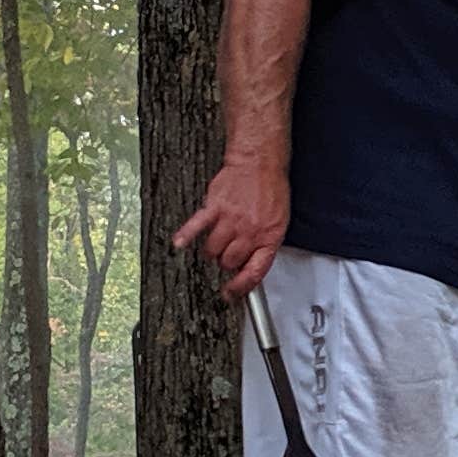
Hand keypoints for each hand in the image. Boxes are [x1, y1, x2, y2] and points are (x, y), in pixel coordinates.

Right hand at [172, 158, 287, 296]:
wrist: (259, 163)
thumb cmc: (270, 190)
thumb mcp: (279, 222)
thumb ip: (265, 244)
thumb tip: (251, 264)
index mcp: (268, 237)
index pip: (255, 272)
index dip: (242, 287)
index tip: (231, 294)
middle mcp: (249, 232)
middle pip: (229, 263)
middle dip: (226, 263)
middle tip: (225, 257)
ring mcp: (231, 220)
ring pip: (213, 250)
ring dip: (212, 252)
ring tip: (214, 245)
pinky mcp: (215, 207)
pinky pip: (197, 226)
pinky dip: (185, 236)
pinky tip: (179, 243)